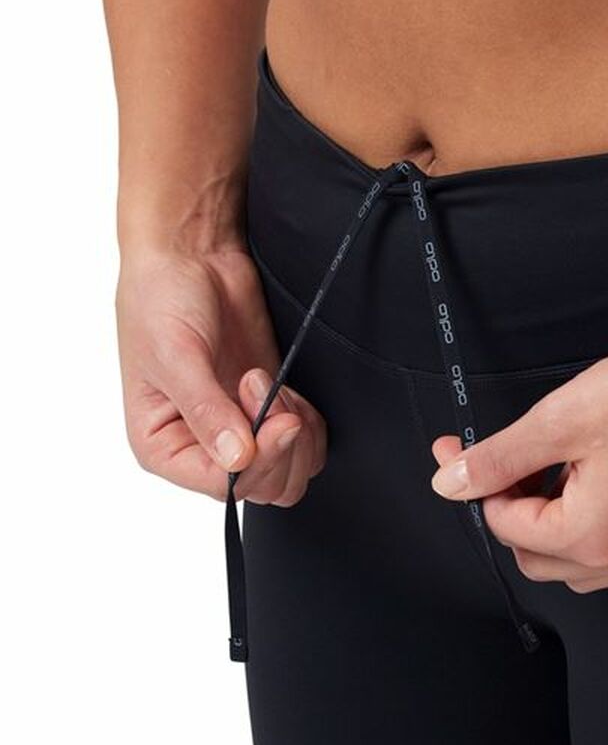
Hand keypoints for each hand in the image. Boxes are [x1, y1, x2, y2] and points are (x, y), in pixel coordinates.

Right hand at [114, 244, 326, 503]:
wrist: (192, 258)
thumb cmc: (160, 299)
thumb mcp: (176, 356)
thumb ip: (207, 411)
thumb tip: (236, 459)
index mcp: (163, 447)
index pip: (224, 486)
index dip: (259, 460)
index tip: (278, 420)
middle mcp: (201, 449)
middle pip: (263, 487)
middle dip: (278, 442)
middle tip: (264, 386)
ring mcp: (239, 433)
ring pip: (290, 473)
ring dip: (296, 432)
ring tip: (270, 384)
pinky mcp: (268, 414)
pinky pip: (306, 447)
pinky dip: (309, 423)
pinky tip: (288, 389)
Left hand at [428, 329, 607, 592]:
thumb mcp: (559, 420)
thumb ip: (499, 459)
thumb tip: (453, 483)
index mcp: (591, 536)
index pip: (507, 529)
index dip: (484, 487)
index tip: (468, 455)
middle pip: (538, 559)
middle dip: (517, 514)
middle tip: (518, 464)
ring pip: (579, 565)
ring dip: (557, 527)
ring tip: (565, 471)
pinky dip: (599, 529)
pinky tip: (604, 481)